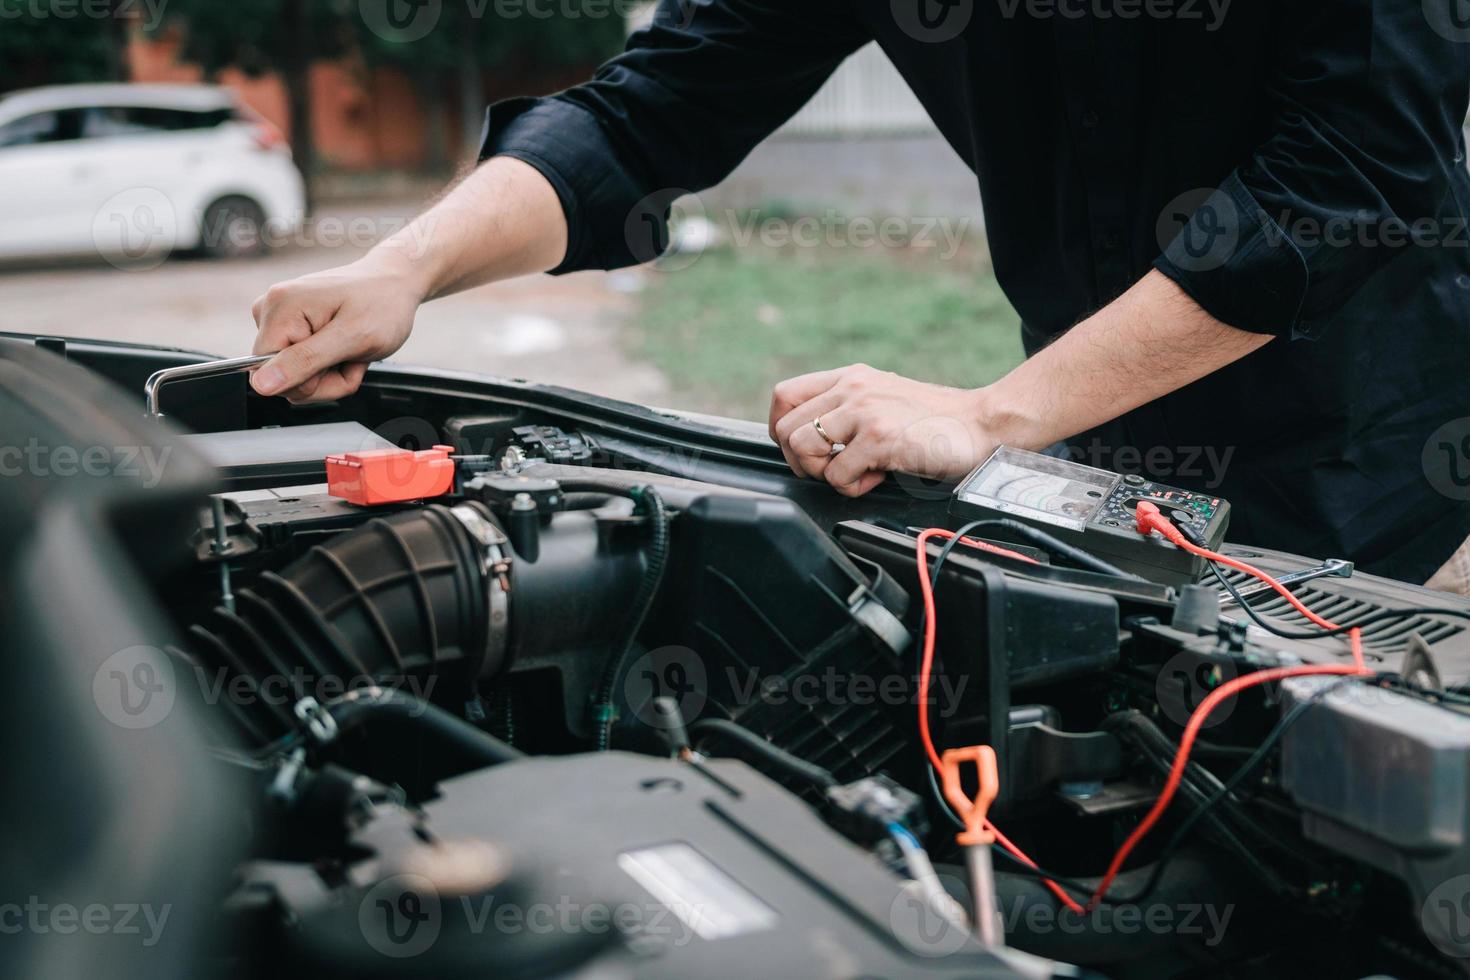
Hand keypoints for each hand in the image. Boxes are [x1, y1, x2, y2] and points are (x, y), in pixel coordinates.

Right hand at [250, 253, 425, 402]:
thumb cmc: (382, 304)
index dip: (305, 381)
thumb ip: (304, 362)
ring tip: (352, 351)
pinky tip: (346, 349)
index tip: (337, 363)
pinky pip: (302, 367)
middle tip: (351, 358)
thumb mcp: (352, 338)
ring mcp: (280, 318)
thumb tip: (261, 384)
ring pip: (294, 377)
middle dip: (323, 380)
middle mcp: (271, 309)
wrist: (395, 283)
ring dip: (330, 375)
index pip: (265, 373)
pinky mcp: (291, 327)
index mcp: (280, 308)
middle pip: (280, 378)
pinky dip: (330, 367)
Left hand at [768, 363, 998, 496]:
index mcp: (849, 378)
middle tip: (832, 469)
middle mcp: (852, 388)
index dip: (781, 429)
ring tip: (857, 473)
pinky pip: (836, 475)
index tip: (804, 450)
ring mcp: (864, 411)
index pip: (784, 395)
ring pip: (801, 448)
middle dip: (801, 460)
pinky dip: (853, 487)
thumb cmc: (935, 422)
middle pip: (785, 428)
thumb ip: (847, 408)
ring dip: (824, 474)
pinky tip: (879, 477)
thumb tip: (806, 439)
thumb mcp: (883, 399)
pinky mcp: (879, 437)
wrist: (982, 425)